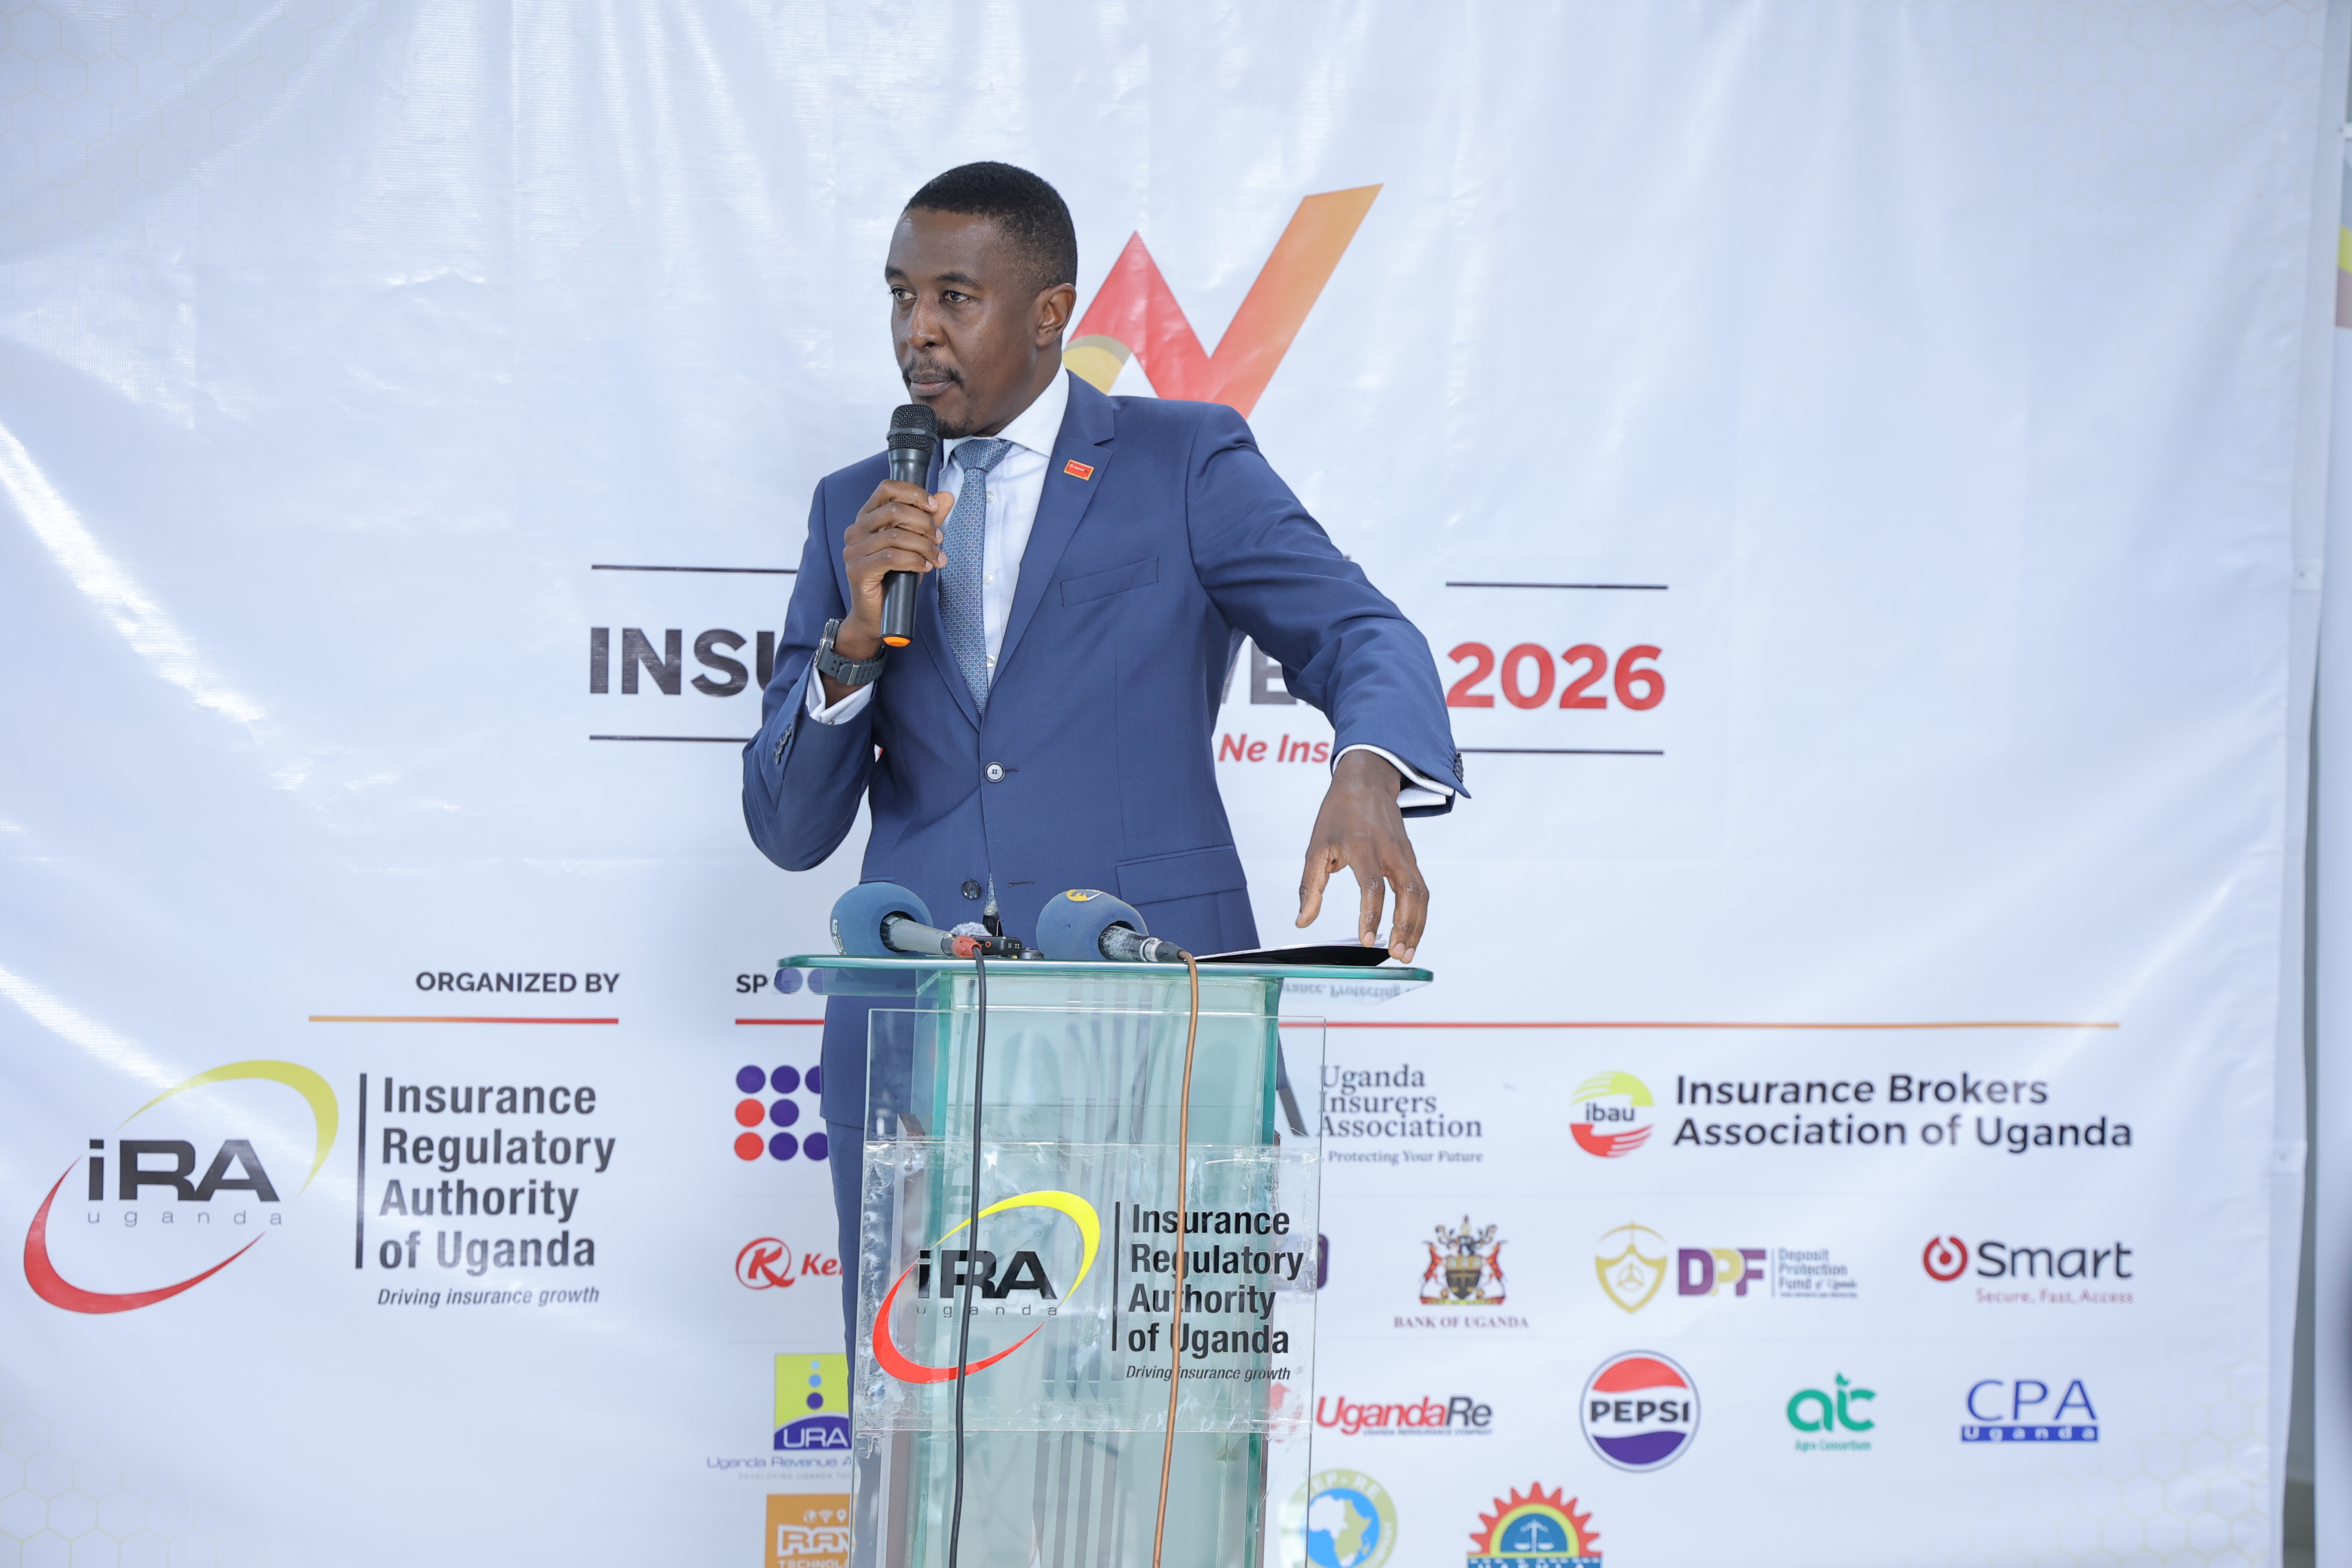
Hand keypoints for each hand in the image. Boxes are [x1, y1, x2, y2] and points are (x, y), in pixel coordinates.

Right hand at [827, 480, 952, 699]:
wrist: (877, 615)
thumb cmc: (895, 578)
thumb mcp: (917, 544)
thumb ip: (929, 519)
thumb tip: (946, 496)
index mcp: (867, 517)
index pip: (887, 488)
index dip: (914, 493)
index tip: (934, 507)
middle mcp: (856, 530)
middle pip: (895, 510)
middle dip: (925, 523)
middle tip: (940, 540)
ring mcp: (853, 550)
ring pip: (895, 535)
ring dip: (924, 546)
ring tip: (937, 558)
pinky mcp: (857, 570)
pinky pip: (891, 557)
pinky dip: (914, 561)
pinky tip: (925, 567)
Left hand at [1296, 750, 1428, 961]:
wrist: (1366, 781)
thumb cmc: (1340, 812)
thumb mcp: (1316, 846)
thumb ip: (1310, 886)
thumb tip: (1303, 920)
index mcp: (1363, 845)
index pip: (1373, 886)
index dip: (1371, 915)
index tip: (1367, 939)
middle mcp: (1390, 850)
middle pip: (1409, 893)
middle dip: (1406, 927)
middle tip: (1397, 954)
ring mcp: (1405, 854)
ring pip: (1421, 894)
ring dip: (1417, 926)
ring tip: (1406, 952)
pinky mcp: (1411, 859)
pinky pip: (1421, 889)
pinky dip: (1419, 914)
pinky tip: (1411, 933)